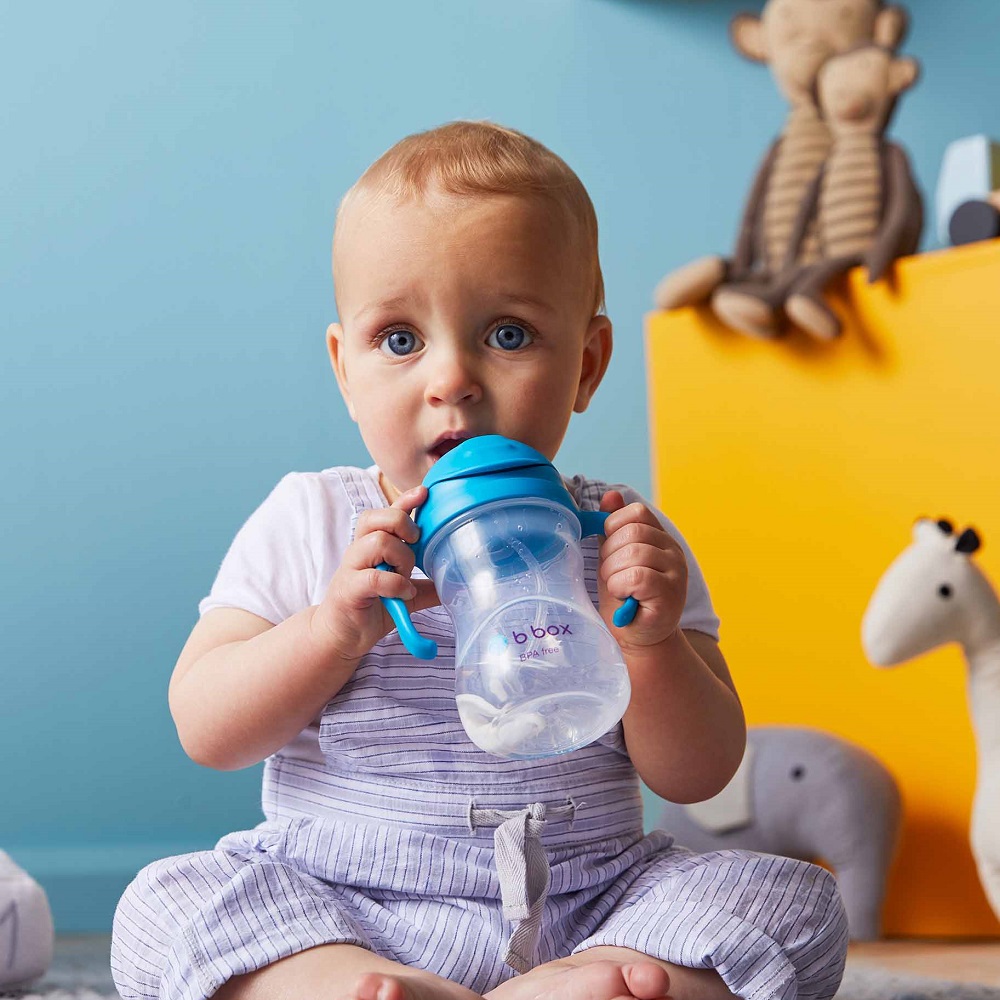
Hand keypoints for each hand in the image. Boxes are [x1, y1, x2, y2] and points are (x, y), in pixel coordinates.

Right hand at [312, 485, 438, 661]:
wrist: (340, 636)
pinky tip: (403, 595)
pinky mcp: (349, 588)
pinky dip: (396, 584)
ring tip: (406, 578)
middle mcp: (359, 550)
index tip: (424, 492)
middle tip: (414, 547)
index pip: (386, 513)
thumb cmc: (369, 608)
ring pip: (379, 542)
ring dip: (401, 559)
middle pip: (378, 517)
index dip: (405, 500)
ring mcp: (351, 567)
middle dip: (403, 526)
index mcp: (371, 545)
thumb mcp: (403, 594)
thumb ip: (425, 586)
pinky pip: (375, 577)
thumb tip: (453, 583)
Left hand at [597, 491, 687, 649]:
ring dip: (614, 573)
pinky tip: (625, 597)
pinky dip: (621, 586)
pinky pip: (637, 577)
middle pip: (633, 532)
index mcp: (659, 537)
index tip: (611, 552)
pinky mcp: (671, 593)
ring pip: (634, 553)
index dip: (614, 528)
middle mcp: (673, 550)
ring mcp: (676, 571)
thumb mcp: (614, 558)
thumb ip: (613, 529)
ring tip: (618, 588)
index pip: (636, 512)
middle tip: (613, 577)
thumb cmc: (625, 597)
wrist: (638, 637)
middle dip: (610, 555)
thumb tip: (610, 496)